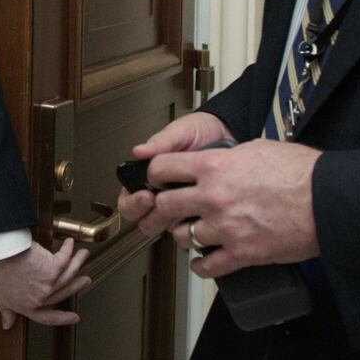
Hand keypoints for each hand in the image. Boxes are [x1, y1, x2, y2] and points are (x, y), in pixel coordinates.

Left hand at [0, 239, 91, 328]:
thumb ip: (7, 312)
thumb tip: (7, 325)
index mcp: (28, 307)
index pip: (48, 317)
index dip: (62, 318)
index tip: (74, 318)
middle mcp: (42, 297)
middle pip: (64, 292)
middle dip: (77, 286)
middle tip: (85, 280)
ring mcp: (49, 283)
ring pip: (69, 274)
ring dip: (78, 263)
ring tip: (83, 255)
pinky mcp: (53, 267)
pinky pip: (65, 258)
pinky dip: (69, 250)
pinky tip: (70, 243)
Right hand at [116, 111, 235, 226]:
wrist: (231, 133)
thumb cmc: (201, 132)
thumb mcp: (181, 132)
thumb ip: (161, 142)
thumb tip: (139, 151)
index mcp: (149, 177)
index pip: (128, 200)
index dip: (132, 203)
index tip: (145, 195)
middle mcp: (162, 194)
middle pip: (144, 220)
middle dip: (150, 216)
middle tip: (161, 203)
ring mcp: (182, 205)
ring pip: (167, 227)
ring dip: (170, 222)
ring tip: (183, 207)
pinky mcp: (202, 211)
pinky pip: (193, 226)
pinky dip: (194, 224)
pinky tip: (202, 212)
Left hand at [134, 138, 321, 277]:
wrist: (331, 200)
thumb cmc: (301, 172)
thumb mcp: (256, 148)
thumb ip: (225, 157)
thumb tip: (213, 160)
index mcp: (213, 166)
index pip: (160, 168)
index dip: (156, 175)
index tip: (159, 180)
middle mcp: (212, 197)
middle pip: (164, 205)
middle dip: (166, 208)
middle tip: (173, 209)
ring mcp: (225, 227)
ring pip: (181, 237)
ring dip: (185, 235)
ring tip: (195, 232)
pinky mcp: (242, 253)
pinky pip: (206, 266)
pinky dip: (202, 265)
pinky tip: (204, 261)